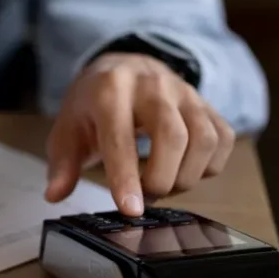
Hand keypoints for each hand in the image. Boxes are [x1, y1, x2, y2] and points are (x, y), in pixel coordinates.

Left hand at [44, 53, 235, 215]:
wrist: (124, 67)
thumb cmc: (93, 104)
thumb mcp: (68, 129)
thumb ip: (62, 164)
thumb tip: (55, 194)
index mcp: (110, 90)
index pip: (121, 136)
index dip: (126, 176)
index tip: (131, 210)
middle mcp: (152, 85)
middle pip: (173, 136)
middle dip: (162, 179)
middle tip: (145, 197)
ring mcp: (185, 92)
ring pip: (204, 139)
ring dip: (186, 176)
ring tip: (162, 185)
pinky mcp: (207, 103)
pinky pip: (223, 139)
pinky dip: (209, 166)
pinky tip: (184, 170)